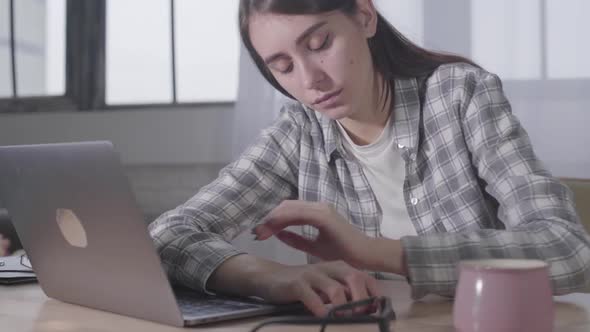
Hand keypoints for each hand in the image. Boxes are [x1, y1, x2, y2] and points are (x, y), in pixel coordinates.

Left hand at [254, 200, 377, 269]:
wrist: (365, 255)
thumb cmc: (344, 252)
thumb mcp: (315, 247)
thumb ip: (297, 240)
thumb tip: (278, 234)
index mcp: (316, 212)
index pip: (288, 210)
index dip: (272, 219)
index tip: (260, 233)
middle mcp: (317, 206)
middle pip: (285, 206)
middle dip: (269, 219)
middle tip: (257, 234)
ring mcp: (321, 209)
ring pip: (289, 208)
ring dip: (273, 219)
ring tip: (261, 233)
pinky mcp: (324, 216)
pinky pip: (298, 214)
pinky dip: (284, 220)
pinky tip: (274, 229)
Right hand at [254, 260, 382, 316]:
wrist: (271, 277)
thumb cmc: (304, 285)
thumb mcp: (327, 286)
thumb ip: (344, 292)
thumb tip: (365, 308)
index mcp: (339, 267)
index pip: (365, 277)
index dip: (374, 293)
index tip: (377, 310)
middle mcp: (329, 268)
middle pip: (354, 278)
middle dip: (362, 299)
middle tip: (362, 315)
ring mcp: (312, 274)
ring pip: (335, 288)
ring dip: (342, 307)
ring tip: (342, 319)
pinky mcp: (297, 284)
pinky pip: (311, 296)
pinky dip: (319, 308)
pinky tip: (322, 316)